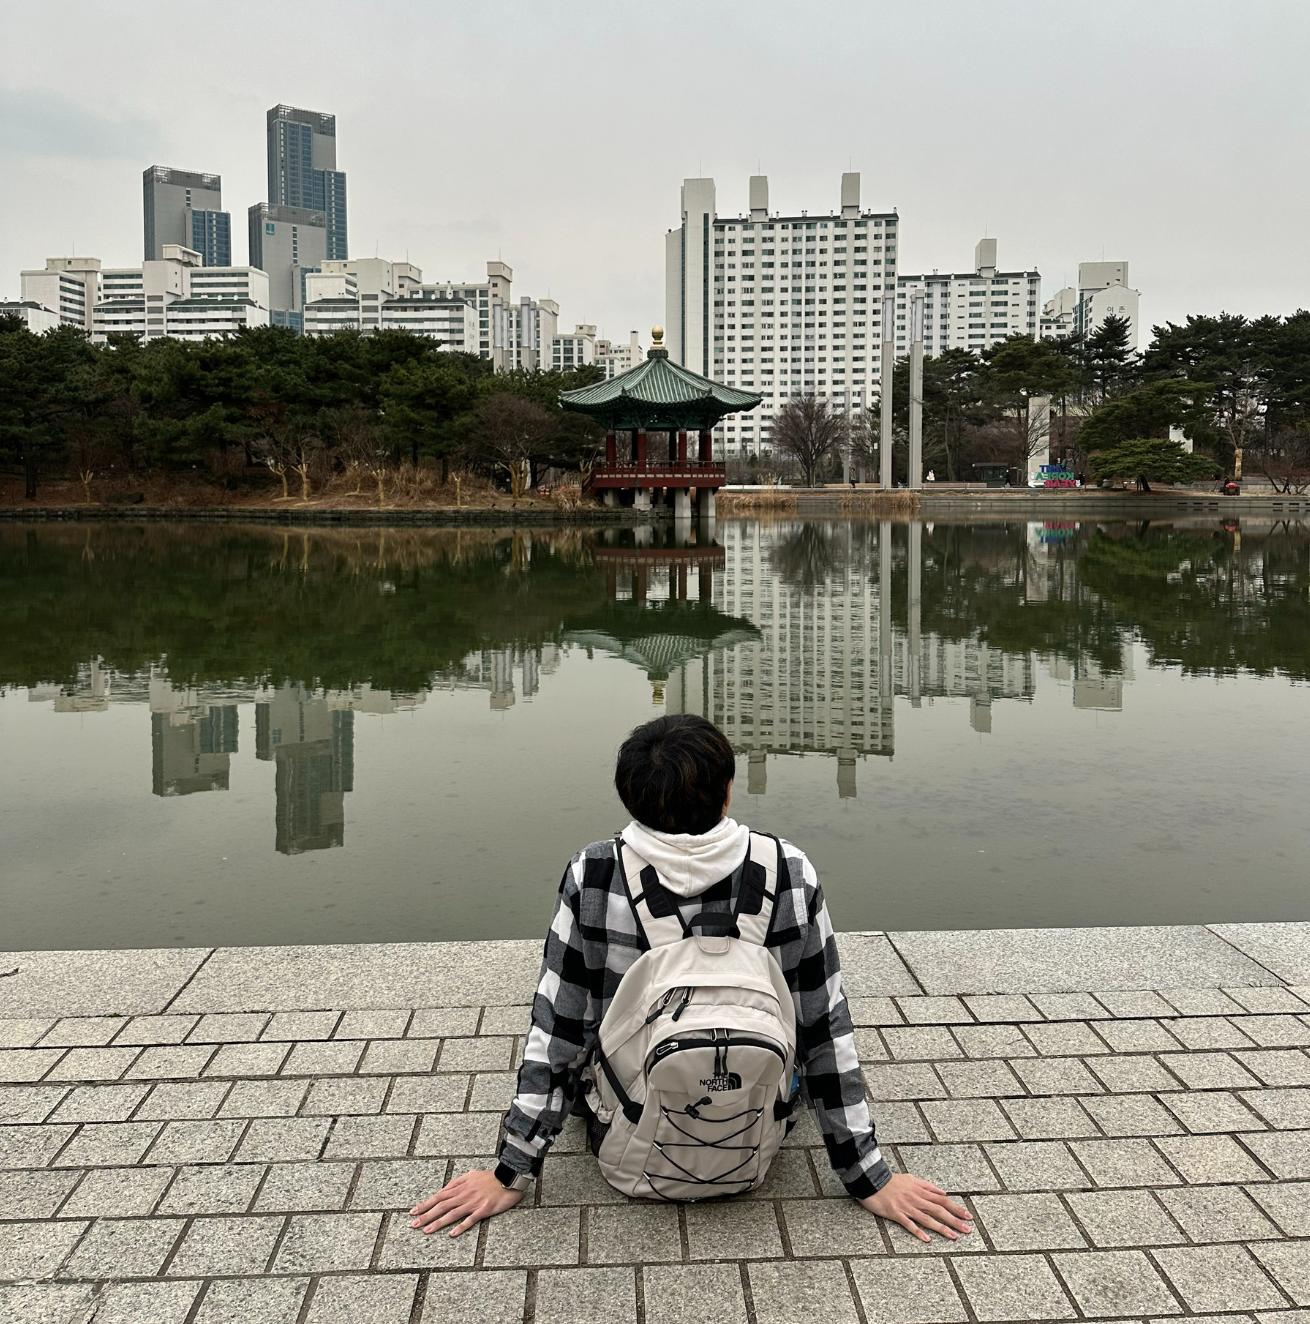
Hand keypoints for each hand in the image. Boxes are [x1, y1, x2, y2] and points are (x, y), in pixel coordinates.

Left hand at [410, 1169, 524, 1236]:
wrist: (508, 1178)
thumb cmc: (490, 1177)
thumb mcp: (471, 1174)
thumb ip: (457, 1181)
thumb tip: (445, 1188)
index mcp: (460, 1186)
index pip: (439, 1196)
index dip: (426, 1204)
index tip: (414, 1211)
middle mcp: (464, 1195)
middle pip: (442, 1206)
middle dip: (426, 1215)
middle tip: (413, 1224)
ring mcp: (473, 1203)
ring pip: (452, 1213)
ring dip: (438, 1222)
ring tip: (426, 1230)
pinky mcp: (484, 1209)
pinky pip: (470, 1219)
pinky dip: (461, 1226)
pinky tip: (452, 1234)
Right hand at [860, 1172, 973, 1241]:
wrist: (871, 1180)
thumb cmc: (891, 1181)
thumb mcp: (911, 1178)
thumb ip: (927, 1186)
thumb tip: (942, 1192)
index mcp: (920, 1190)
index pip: (942, 1200)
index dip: (956, 1208)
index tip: (968, 1216)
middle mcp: (916, 1199)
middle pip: (938, 1210)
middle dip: (954, 1220)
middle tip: (967, 1229)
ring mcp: (906, 1207)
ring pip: (927, 1218)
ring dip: (941, 1228)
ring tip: (954, 1236)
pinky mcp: (896, 1213)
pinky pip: (908, 1224)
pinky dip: (917, 1231)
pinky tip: (926, 1239)